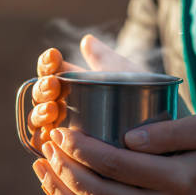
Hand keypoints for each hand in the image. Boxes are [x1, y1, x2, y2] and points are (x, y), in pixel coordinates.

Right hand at [29, 35, 144, 148]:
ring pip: (38, 121)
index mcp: (71, 84)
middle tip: (53, 86)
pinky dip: (40, 140)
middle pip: (40, 96)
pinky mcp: (62, 154)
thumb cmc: (143, 103)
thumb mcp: (126, 78)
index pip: (50, 71)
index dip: (48, 63)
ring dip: (39, 113)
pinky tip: (47, 136)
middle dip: (43, 88)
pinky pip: (42, 148)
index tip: (55, 56)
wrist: (158, 134)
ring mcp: (60, 131)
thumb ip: (105, 60)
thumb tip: (86, 40)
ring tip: (52, 110)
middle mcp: (60, 106)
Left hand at [31, 115, 195, 194]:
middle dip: (64, 166)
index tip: (63, 131)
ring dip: (59, 188)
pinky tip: (53, 185)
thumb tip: (128, 137)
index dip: (82, 148)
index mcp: (177, 181)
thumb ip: (171, 128)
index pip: (116, 164)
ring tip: (42, 163)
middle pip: (97, 192)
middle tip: (49, 143)